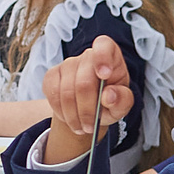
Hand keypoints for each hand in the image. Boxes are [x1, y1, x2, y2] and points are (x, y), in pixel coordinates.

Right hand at [39, 36, 136, 164]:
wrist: (90, 107)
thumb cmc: (110, 101)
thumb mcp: (122, 104)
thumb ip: (122, 100)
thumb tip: (108, 96)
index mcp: (110, 56)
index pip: (104, 46)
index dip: (102, 58)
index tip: (104, 75)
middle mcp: (87, 56)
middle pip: (84, 82)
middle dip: (87, 110)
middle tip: (90, 127)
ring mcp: (67, 64)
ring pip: (66, 92)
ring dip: (73, 115)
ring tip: (81, 128)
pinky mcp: (51, 75)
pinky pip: (52, 94)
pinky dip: (60, 111)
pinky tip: (69, 119)